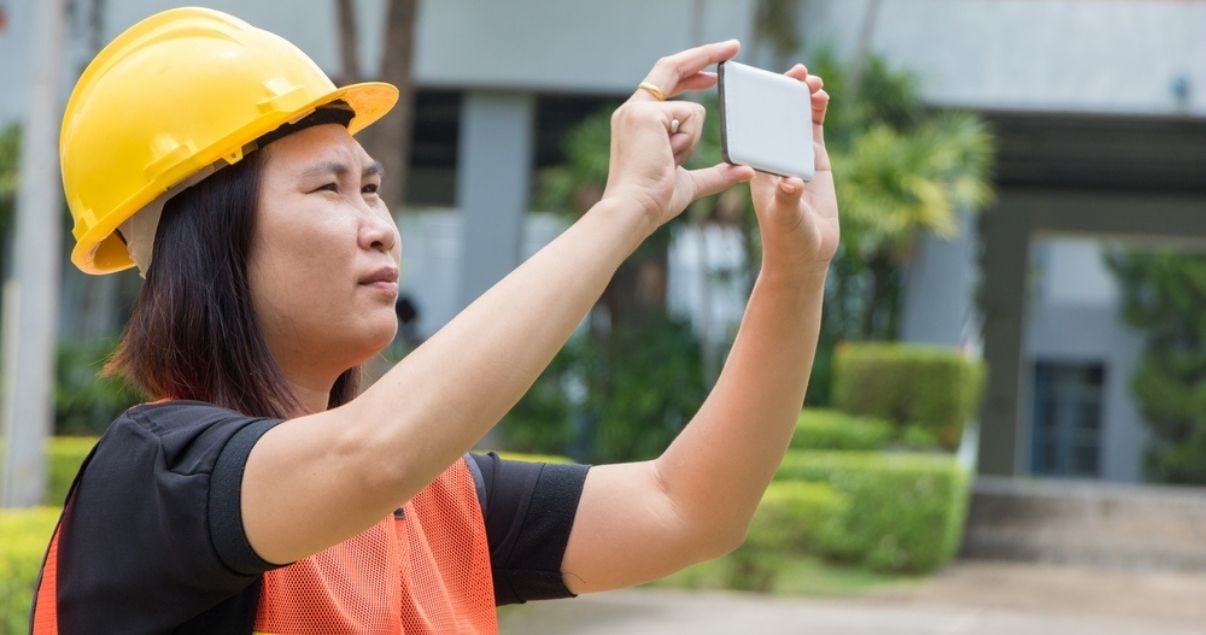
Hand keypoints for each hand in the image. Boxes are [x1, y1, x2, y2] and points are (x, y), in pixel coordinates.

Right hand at [601, 40, 755, 233]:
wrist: (633, 210)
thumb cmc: (654, 201)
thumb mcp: (691, 183)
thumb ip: (717, 174)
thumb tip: (746, 171)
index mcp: (637, 121)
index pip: (666, 82)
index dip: (692, 72)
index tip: (715, 72)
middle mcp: (633, 110)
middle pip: (672, 67)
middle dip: (706, 54)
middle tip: (734, 46)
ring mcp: (638, 110)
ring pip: (692, 109)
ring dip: (691, 141)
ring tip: (669, 163)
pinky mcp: (647, 115)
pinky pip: (690, 117)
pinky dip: (688, 141)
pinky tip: (669, 158)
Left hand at [748, 64, 837, 276]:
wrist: (805, 255)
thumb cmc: (787, 239)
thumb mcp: (786, 218)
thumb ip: (788, 199)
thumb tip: (792, 182)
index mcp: (759, 167)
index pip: (755, 129)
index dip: (760, 104)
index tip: (766, 85)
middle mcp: (774, 157)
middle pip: (776, 117)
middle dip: (784, 93)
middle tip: (796, 72)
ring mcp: (794, 156)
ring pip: (795, 119)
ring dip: (802, 98)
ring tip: (812, 80)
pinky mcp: (814, 161)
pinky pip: (813, 130)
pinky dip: (817, 112)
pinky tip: (821, 96)